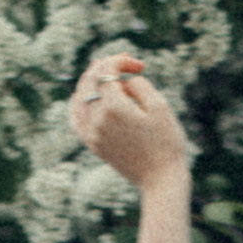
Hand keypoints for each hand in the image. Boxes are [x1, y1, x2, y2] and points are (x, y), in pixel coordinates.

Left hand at [69, 53, 188, 192]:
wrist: (161, 180)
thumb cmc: (166, 143)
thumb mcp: (160, 106)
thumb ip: (139, 85)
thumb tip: (123, 82)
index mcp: (115, 107)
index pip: (107, 70)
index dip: (121, 61)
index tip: (139, 66)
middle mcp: (97, 119)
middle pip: (91, 79)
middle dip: (107, 67)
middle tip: (125, 64)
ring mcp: (92, 133)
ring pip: (80, 96)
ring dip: (92, 81)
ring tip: (108, 77)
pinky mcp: (92, 144)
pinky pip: (76, 118)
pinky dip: (79, 103)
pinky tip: (87, 98)